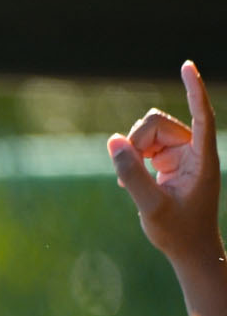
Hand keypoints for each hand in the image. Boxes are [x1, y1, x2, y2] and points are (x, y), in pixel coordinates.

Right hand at [109, 61, 221, 266]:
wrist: (190, 249)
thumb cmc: (178, 232)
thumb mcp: (150, 206)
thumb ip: (131, 173)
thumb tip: (113, 141)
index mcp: (202, 158)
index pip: (201, 115)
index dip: (193, 90)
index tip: (187, 66)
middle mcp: (195, 150)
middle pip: (158, 124)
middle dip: (136, 143)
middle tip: (125, 174)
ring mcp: (182, 155)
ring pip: (148, 133)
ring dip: (132, 152)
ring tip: (126, 182)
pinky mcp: (170, 163)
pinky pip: (144, 146)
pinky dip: (131, 160)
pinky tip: (126, 183)